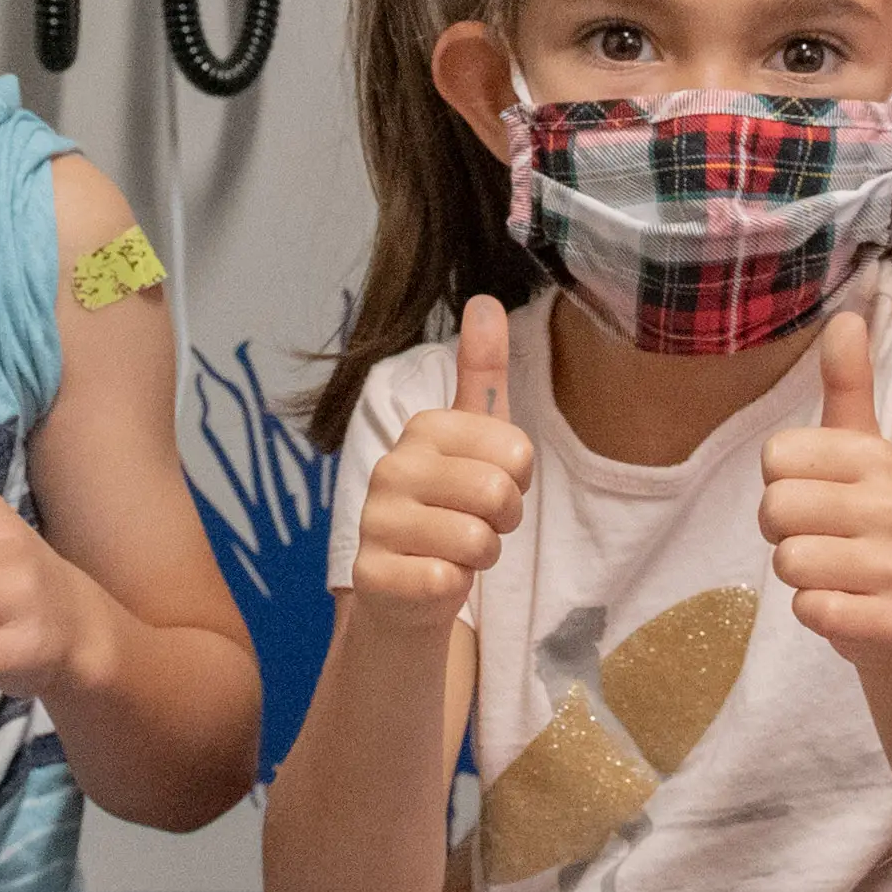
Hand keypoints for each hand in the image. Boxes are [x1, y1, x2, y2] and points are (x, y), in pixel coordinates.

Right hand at [347, 299, 531, 627]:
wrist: (407, 592)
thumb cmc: (451, 510)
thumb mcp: (475, 441)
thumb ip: (482, 373)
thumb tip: (485, 300)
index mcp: (424, 427)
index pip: (517, 452)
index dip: (519, 481)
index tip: (491, 487)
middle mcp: (392, 466)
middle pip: (498, 493)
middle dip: (503, 521)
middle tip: (478, 524)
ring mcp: (375, 520)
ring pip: (475, 540)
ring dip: (480, 556)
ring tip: (455, 551)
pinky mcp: (372, 574)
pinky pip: (442, 579)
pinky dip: (450, 586)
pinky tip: (431, 578)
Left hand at [755, 313, 891, 664]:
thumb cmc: (871, 526)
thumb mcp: (861, 451)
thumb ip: (848, 386)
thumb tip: (846, 316)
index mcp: (878, 455)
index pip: (774, 458)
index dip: (782, 483)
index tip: (817, 497)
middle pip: (774, 510)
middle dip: (783, 532)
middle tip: (823, 539)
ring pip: (788, 562)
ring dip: (799, 575)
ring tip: (835, 572)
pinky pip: (810, 610)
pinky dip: (815, 613)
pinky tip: (846, 606)